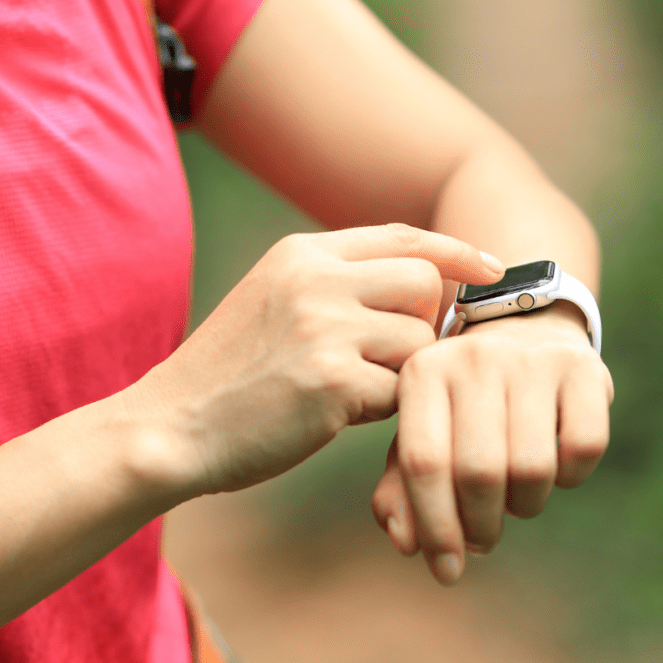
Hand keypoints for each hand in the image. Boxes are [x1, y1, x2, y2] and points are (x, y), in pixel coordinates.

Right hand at [125, 224, 505, 498]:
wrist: (170, 426)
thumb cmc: (228, 375)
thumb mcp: (272, 301)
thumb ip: (335, 284)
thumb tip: (424, 288)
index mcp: (301, 253)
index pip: (402, 236)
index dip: (455, 251)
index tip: (492, 268)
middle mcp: (316, 278)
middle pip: (424, 284)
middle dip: (422, 325)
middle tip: (388, 359)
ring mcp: (325, 328)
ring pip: (419, 343)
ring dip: (401, 374)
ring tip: (350, 391)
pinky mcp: (333, 382)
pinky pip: (399, 394)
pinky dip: (379, 411)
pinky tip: (334, 416)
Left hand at [370, 302, 613, 584]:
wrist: (523, 328)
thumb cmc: (461, 402)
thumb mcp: (422, 433)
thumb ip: (400, 489)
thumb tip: (405, 542)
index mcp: (423, 372)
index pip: (423, 463)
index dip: (435, 527)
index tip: (446, 571)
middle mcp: (474, 358)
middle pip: (480, 472)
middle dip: (481, 526)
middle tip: (482, 539)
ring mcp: (531, 359)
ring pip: (533, 467)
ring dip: (525, 505)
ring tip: (516, 498)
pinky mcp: (583, 369)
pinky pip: (583, 451)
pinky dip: (570, 478)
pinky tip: (556, 468)